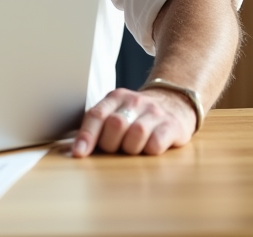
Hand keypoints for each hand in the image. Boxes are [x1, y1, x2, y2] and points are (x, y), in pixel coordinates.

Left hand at [72, 87, 196, 157]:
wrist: (174, 103)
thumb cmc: (137, 116)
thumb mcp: (116, 112)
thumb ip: (99, 126)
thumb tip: (78, 150)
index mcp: (115, 97)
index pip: (96, 115)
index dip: (86, 136)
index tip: (79, 154)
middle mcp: (134, 101)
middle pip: (115, 125)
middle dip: (111, 144)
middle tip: (115, 149)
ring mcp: (154, 112)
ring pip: (136, 133)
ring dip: (131, 148)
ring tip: (133, 148)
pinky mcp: (172, 125)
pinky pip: (156, 143)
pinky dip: (149, 151)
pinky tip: (149, 149)